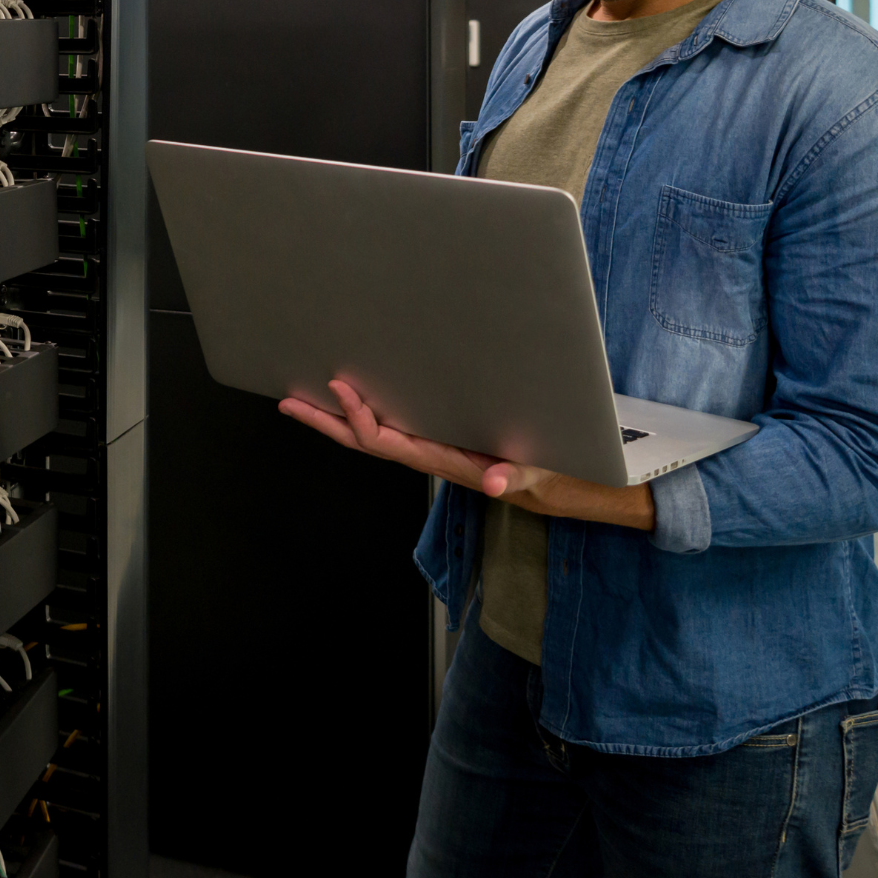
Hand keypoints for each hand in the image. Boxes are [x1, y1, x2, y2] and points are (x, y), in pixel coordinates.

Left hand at [278, 379, 655, 530]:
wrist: (587, 488)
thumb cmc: (563, 479)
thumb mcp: (543, 480)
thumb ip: (516, 480)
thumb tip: (491, 484)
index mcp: (451, 462)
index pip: (392, 444)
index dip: (361, 420)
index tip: (338, 389)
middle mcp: (439, 457)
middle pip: (372, 441)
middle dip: (329, 422)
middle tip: (290, 399)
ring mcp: (444, 451)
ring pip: (384, 435)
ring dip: (345, 418)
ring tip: (311, 396)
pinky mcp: (455, 442)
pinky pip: (407, 428)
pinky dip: (378, 415)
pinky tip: (362, 399)